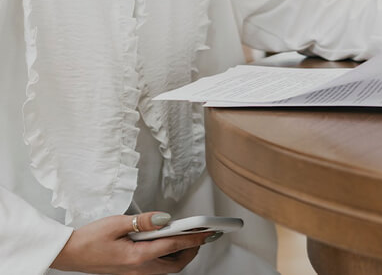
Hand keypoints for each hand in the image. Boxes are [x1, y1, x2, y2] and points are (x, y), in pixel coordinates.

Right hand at [51, 211, 215, 273]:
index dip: (195, 238)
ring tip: (188, 238)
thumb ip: (144, 221)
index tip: (208, 231)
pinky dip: (169, 257)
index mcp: (137, 257)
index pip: (174, 246)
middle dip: (193, 249)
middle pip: (177, 263)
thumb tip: (165, 218)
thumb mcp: (117, 223)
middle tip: (202, 235)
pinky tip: (167, 245)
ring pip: (169, 268)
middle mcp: (139, 269)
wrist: (69, 253)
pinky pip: (158, 268)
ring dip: (181, 255)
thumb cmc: (88, 239)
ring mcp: (136, 273)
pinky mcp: (132, 271)